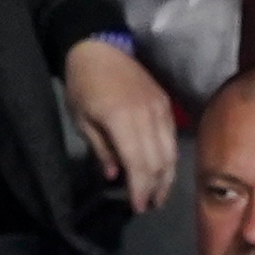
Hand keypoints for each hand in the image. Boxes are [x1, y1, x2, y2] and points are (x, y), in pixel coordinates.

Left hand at [65, 37, 180, 211]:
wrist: (100, 47)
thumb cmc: (83, 84)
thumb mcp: (82, 120)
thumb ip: (101, 149)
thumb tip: (113, 176)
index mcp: (122, 121)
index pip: (139, 164)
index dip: (140, 190)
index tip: (137, 207)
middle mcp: (147, 116)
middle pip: (159, 162)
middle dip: (155, 188)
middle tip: (148, 206)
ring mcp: (160, 109)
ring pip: (171, 152)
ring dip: (166, 177)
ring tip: (159, 194)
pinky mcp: (166, 105)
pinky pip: (172, 137)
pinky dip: (169, 157)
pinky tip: (162, 169)